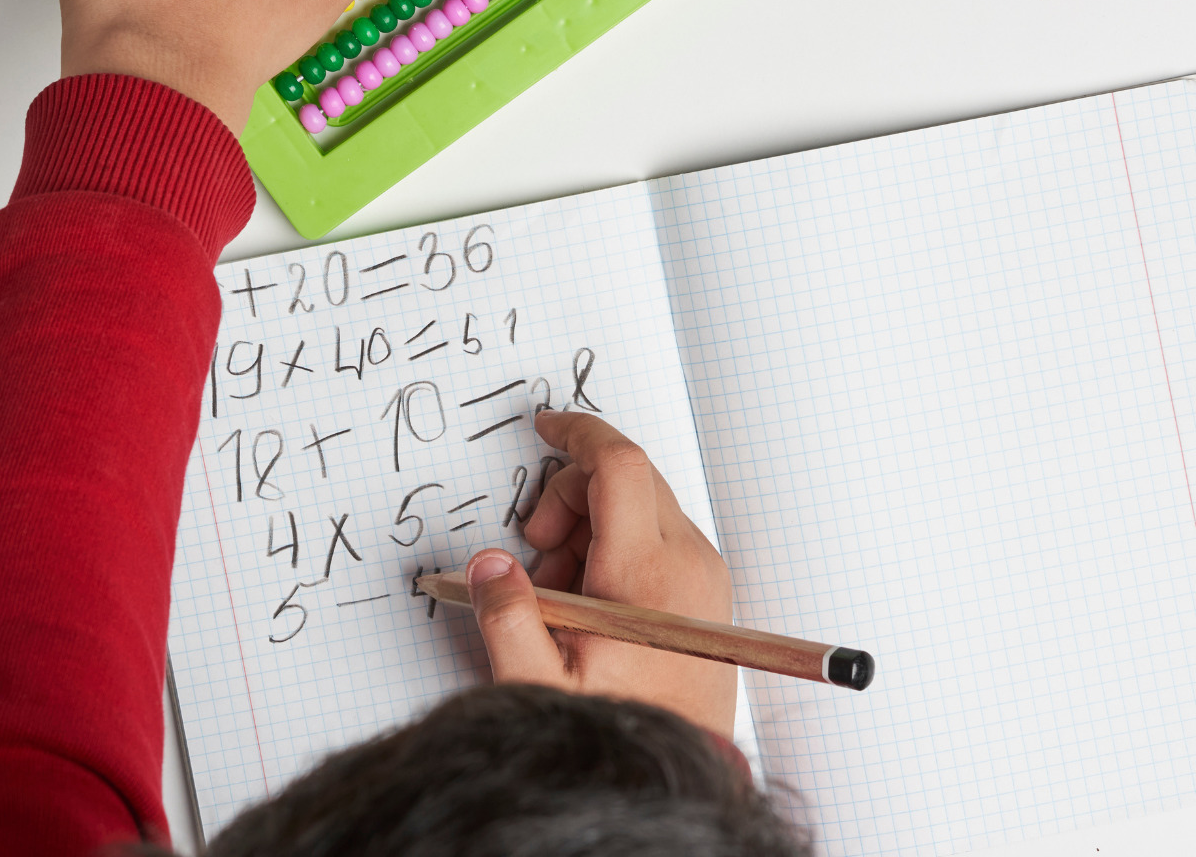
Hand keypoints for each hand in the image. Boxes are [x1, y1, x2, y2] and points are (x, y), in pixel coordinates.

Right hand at [466, 410, 734, 738]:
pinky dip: (618, 545)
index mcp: (646, 572)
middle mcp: (688, 560)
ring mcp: (704, 573)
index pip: (618, 464)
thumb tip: (487, 565)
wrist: (680, 768)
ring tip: (562, 591)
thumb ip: (506, 618)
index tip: (545, 427)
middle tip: (536, 548)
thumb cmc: (617, 729)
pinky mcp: (708, 590)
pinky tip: (591, 599)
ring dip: (592, 523)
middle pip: (627, 477)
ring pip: (643, 504)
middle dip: (570, 495)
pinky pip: (660, 536)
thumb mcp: (541, 683)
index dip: (576, 434)